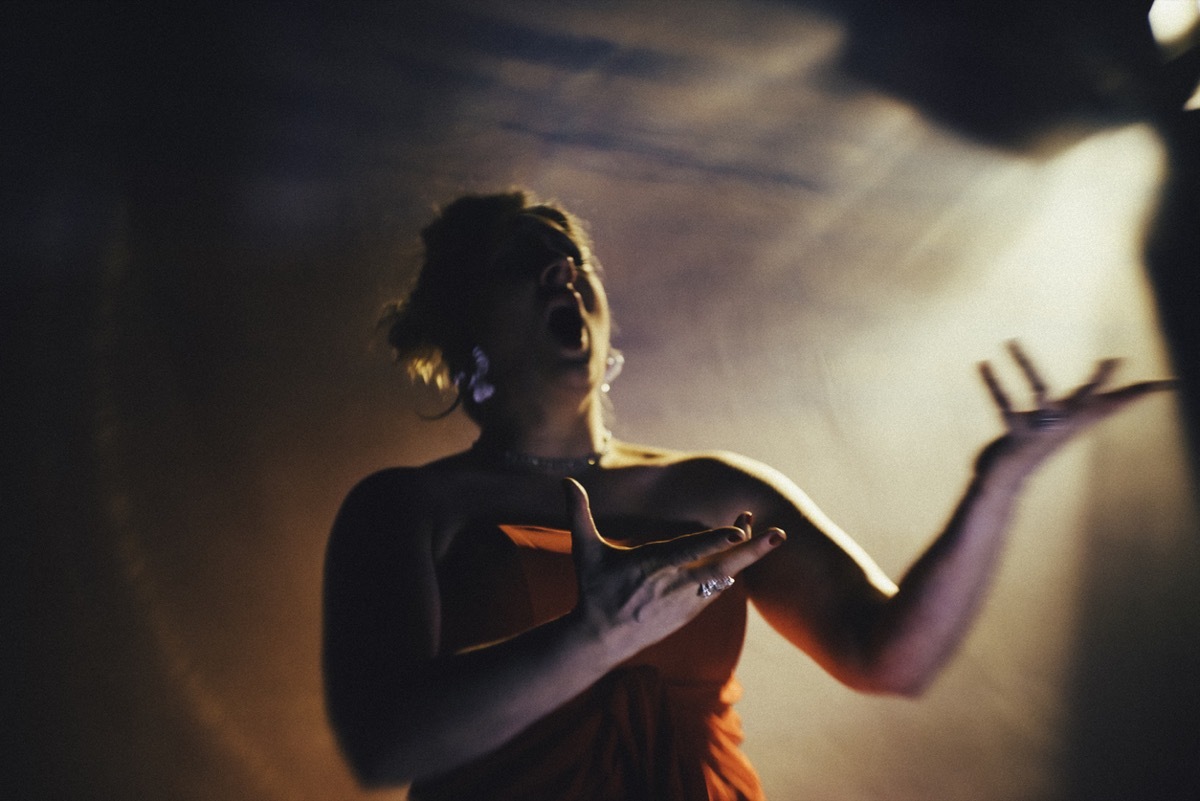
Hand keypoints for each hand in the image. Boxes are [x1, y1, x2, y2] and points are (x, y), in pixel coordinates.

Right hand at [562, 478, 783, 656]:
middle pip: (722, 566)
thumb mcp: (585, 552)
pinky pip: (717, 590)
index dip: (716, 540)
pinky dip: (731, 572)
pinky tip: (739, 556)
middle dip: (752, 550)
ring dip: (744, 556)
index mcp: (652, 566)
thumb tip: (565, 482)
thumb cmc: (594, 591)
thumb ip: (578, 515)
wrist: (601, 640)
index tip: (739, 528)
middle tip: (780, 534)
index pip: (690, 551)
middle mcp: (674, 585)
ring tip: (762, 533)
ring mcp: (686, 602)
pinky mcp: (691, 613)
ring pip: (724, 577)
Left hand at [976, 340, 1175, 472]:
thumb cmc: (1035, 445)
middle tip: (1113, 361)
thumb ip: (1083, 402)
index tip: (1166, 384)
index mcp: (1074, 422)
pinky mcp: (1014, 436)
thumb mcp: (1062, 423)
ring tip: (1010, 340)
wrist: (1005, 482)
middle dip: (1101, 383)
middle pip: (1088, 402)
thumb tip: (1107, 380)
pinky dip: (992, 385)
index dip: (1137, 395)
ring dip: (1026, 366)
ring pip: (1038, 394)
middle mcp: (1062, 426)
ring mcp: (1039, 432)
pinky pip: (1004, 407)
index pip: (1110, 404)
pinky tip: (982, 363)